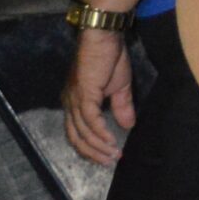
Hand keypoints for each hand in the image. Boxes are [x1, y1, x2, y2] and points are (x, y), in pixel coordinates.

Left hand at [61, 29, 135, 165]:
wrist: (104, 37)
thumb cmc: (109, 58)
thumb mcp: (119, 86)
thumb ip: (121, 107)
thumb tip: (128, 126)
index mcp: (75, 102)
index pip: (76, 132)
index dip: (90, 147)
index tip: (106, 156)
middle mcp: (70, 104)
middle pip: (75, 137)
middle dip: (92, 153)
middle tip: (110, 162)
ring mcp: (74, 100)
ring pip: (82, 132)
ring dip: (98, 147)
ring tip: (113, 156)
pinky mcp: (83, 95)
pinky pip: (90, 121)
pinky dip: (99, 133)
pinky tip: (110, 141)